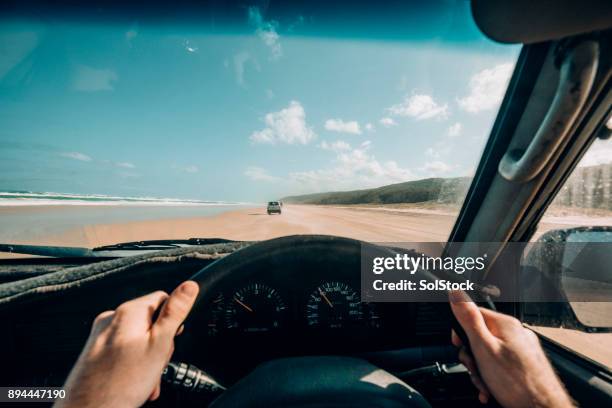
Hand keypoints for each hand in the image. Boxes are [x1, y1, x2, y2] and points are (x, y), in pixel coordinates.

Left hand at [55, 281, 198, 407]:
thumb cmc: (120, 384)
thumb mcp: (159, 344)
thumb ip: (175, 313)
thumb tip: (189, 287)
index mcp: (128, 312)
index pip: (162, 299)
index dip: (172, 321)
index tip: (171, 339)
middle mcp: (111, 319)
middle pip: (150, 321)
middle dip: (159, 344)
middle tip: (156, 363)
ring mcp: (101, 336)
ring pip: (138, 339)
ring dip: (147, 358)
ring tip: (145, 378)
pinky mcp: (95, 352)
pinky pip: (123, 351)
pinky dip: (133, 365)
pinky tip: (134, 382)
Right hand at [449, 290, 573, 407]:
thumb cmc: (517, 382)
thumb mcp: (483, 347)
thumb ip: (469, 319)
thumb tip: (456, 293)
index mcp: (505, 324)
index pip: (473, 314)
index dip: (461, 331)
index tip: (459, 344)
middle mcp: (516, 333)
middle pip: (480, 336)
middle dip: (472, 356)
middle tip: (475, 368)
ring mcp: (522, 350)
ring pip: (490, 353)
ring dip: (481, 370)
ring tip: (485, 383)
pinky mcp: (526, 365)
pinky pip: (501, 365)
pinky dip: (493, 376)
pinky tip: (493, 388)